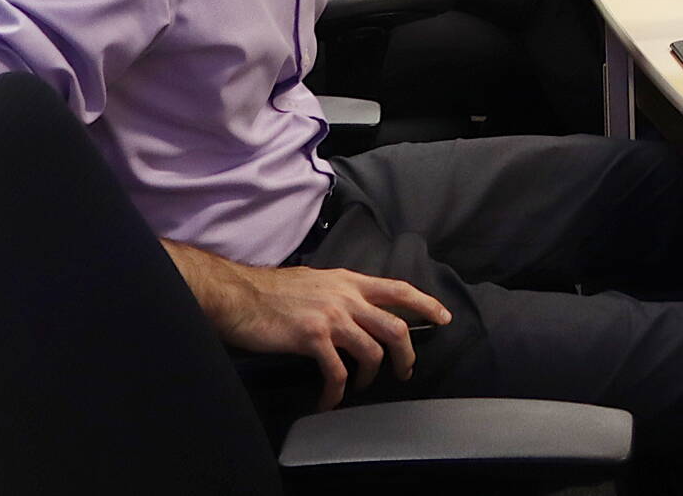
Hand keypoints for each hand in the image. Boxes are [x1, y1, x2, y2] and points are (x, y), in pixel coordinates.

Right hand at [180, 249, 449, 410]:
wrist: (239, 295)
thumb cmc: (273, 290)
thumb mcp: (318, 281)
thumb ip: (342, 293)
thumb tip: (358, 310)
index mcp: (349, 281)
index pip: (399, 289)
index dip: (425, 304)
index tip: (443, 318)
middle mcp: (346, 296)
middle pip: (395, 327)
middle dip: (406, 354)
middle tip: (404, 371)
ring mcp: (331, 316)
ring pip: (372, 351)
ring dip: (371, 376)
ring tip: (360, 387)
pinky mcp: (312, 337)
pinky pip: (337, 372)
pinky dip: (336, 392)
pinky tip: (328, 401)